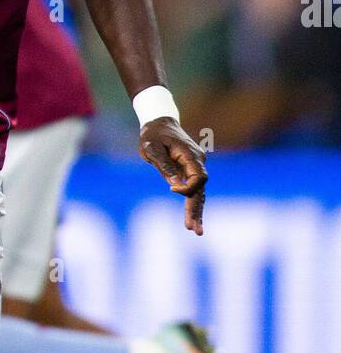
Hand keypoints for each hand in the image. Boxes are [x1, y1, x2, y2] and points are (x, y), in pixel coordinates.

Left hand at [139, 117, 206, 234]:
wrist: (159, 122)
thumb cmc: (153, 134)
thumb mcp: (152, 147)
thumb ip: (163, 165)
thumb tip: (174, 184)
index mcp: (190, 155)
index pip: (198, 178)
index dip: (188, 188)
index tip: (172, 189)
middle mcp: (197, 162)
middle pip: (201, 189)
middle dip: (196, 209)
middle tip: (195, 230)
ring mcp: (195, 166)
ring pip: (199, 192)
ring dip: (196, 210)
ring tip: (196, 230)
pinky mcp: (190, 171)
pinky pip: (194, 190)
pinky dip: (193, 203)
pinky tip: (193, 219)